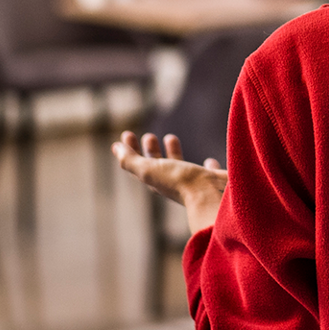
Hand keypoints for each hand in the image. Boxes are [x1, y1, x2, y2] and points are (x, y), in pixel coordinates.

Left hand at [113, 131, 227, 231]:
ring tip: (170, 137)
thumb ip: (130, 160)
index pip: (138, 164)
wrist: (211, 195)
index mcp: (157, 181)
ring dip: (173, 152)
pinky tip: (209, 160)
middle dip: (151, 151)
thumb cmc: (179, 181)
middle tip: (148, 136)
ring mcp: (194, 182)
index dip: (130, 150)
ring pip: (181, 166)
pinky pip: (209, 172)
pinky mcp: (213, 180)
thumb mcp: (148, 170)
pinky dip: (208, 165)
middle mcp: (174, 183)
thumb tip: (115, 147)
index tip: (126, 134)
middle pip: (158, 166)